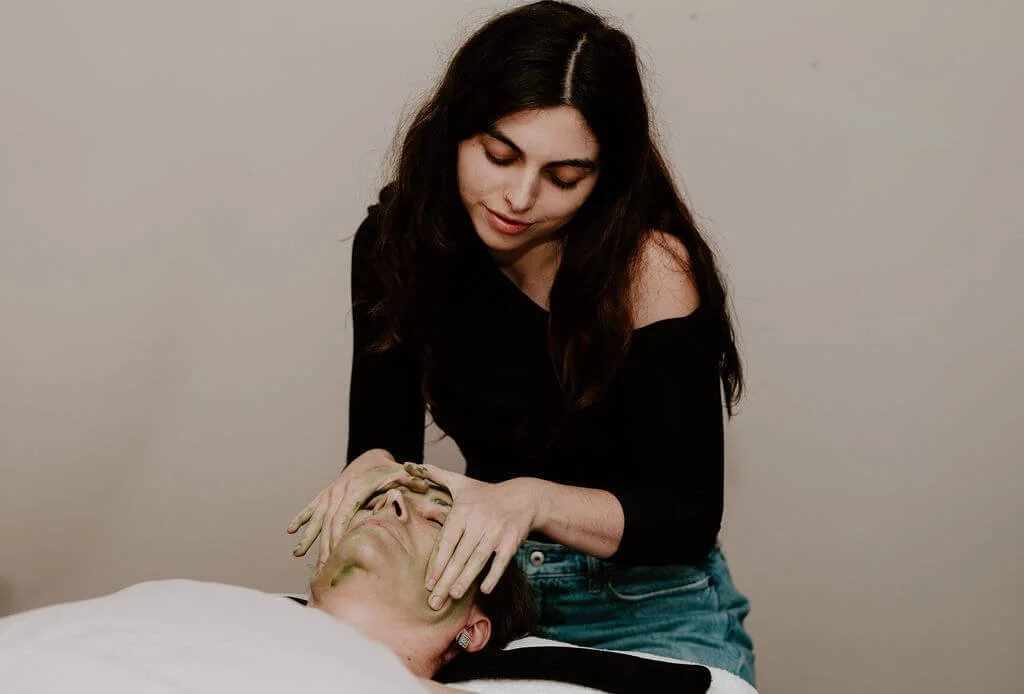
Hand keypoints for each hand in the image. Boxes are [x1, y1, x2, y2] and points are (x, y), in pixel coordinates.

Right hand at [287, 449, 428, 569]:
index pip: (343, 516)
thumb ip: (410, 480)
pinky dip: (301, 519)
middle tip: (321, 569)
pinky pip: (311, 508)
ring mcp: (330, 492)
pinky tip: (290, 532)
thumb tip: (424, 486)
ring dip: (309, 537)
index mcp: (355, 490)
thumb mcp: (400, 474)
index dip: (337, 535)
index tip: (333, 554)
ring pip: (317, 517)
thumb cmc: (388, 471)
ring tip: (298, 554)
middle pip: (328, 522)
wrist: (371, 457)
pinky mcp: (326, 494)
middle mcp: (339, 491)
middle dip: (324, 546)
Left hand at [405, 463, 538, 609]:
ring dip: (465, 580)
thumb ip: (437, 475)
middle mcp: (479, 521)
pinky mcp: (511, 541)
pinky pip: (500, 561)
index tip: (428, 583)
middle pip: (459, 556)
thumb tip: (412, 465)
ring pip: (477, 560)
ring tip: (453, 596)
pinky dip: (493, 575)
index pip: (447, 542)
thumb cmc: (486, 494)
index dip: (437, 564)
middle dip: (446, 580)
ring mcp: (496, 532)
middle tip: (435, 601)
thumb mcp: (462, 483)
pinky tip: (483, 589)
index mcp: (463, 511)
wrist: (523, 497)